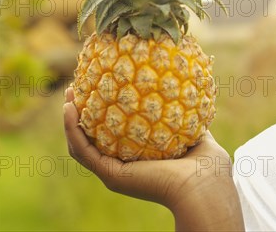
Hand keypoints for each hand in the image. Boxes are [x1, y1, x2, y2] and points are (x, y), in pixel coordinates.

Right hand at [63, 86, 243, 230]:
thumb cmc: (208, 166)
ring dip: (71, 121)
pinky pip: (84, 150)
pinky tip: (69, 109)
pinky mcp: (111, 174)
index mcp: (141, 159)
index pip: (116, 136)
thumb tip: (190, 95)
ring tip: (67, 97)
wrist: (204, 185)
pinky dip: (73, 130)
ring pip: (82, 146)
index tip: (101, 90)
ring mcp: (115, 172)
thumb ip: (189, 118)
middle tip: (76, 91)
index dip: (106, 115)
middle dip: (83, 116)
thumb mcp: (196, 134)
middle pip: (94, 140)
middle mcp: (124, 167)